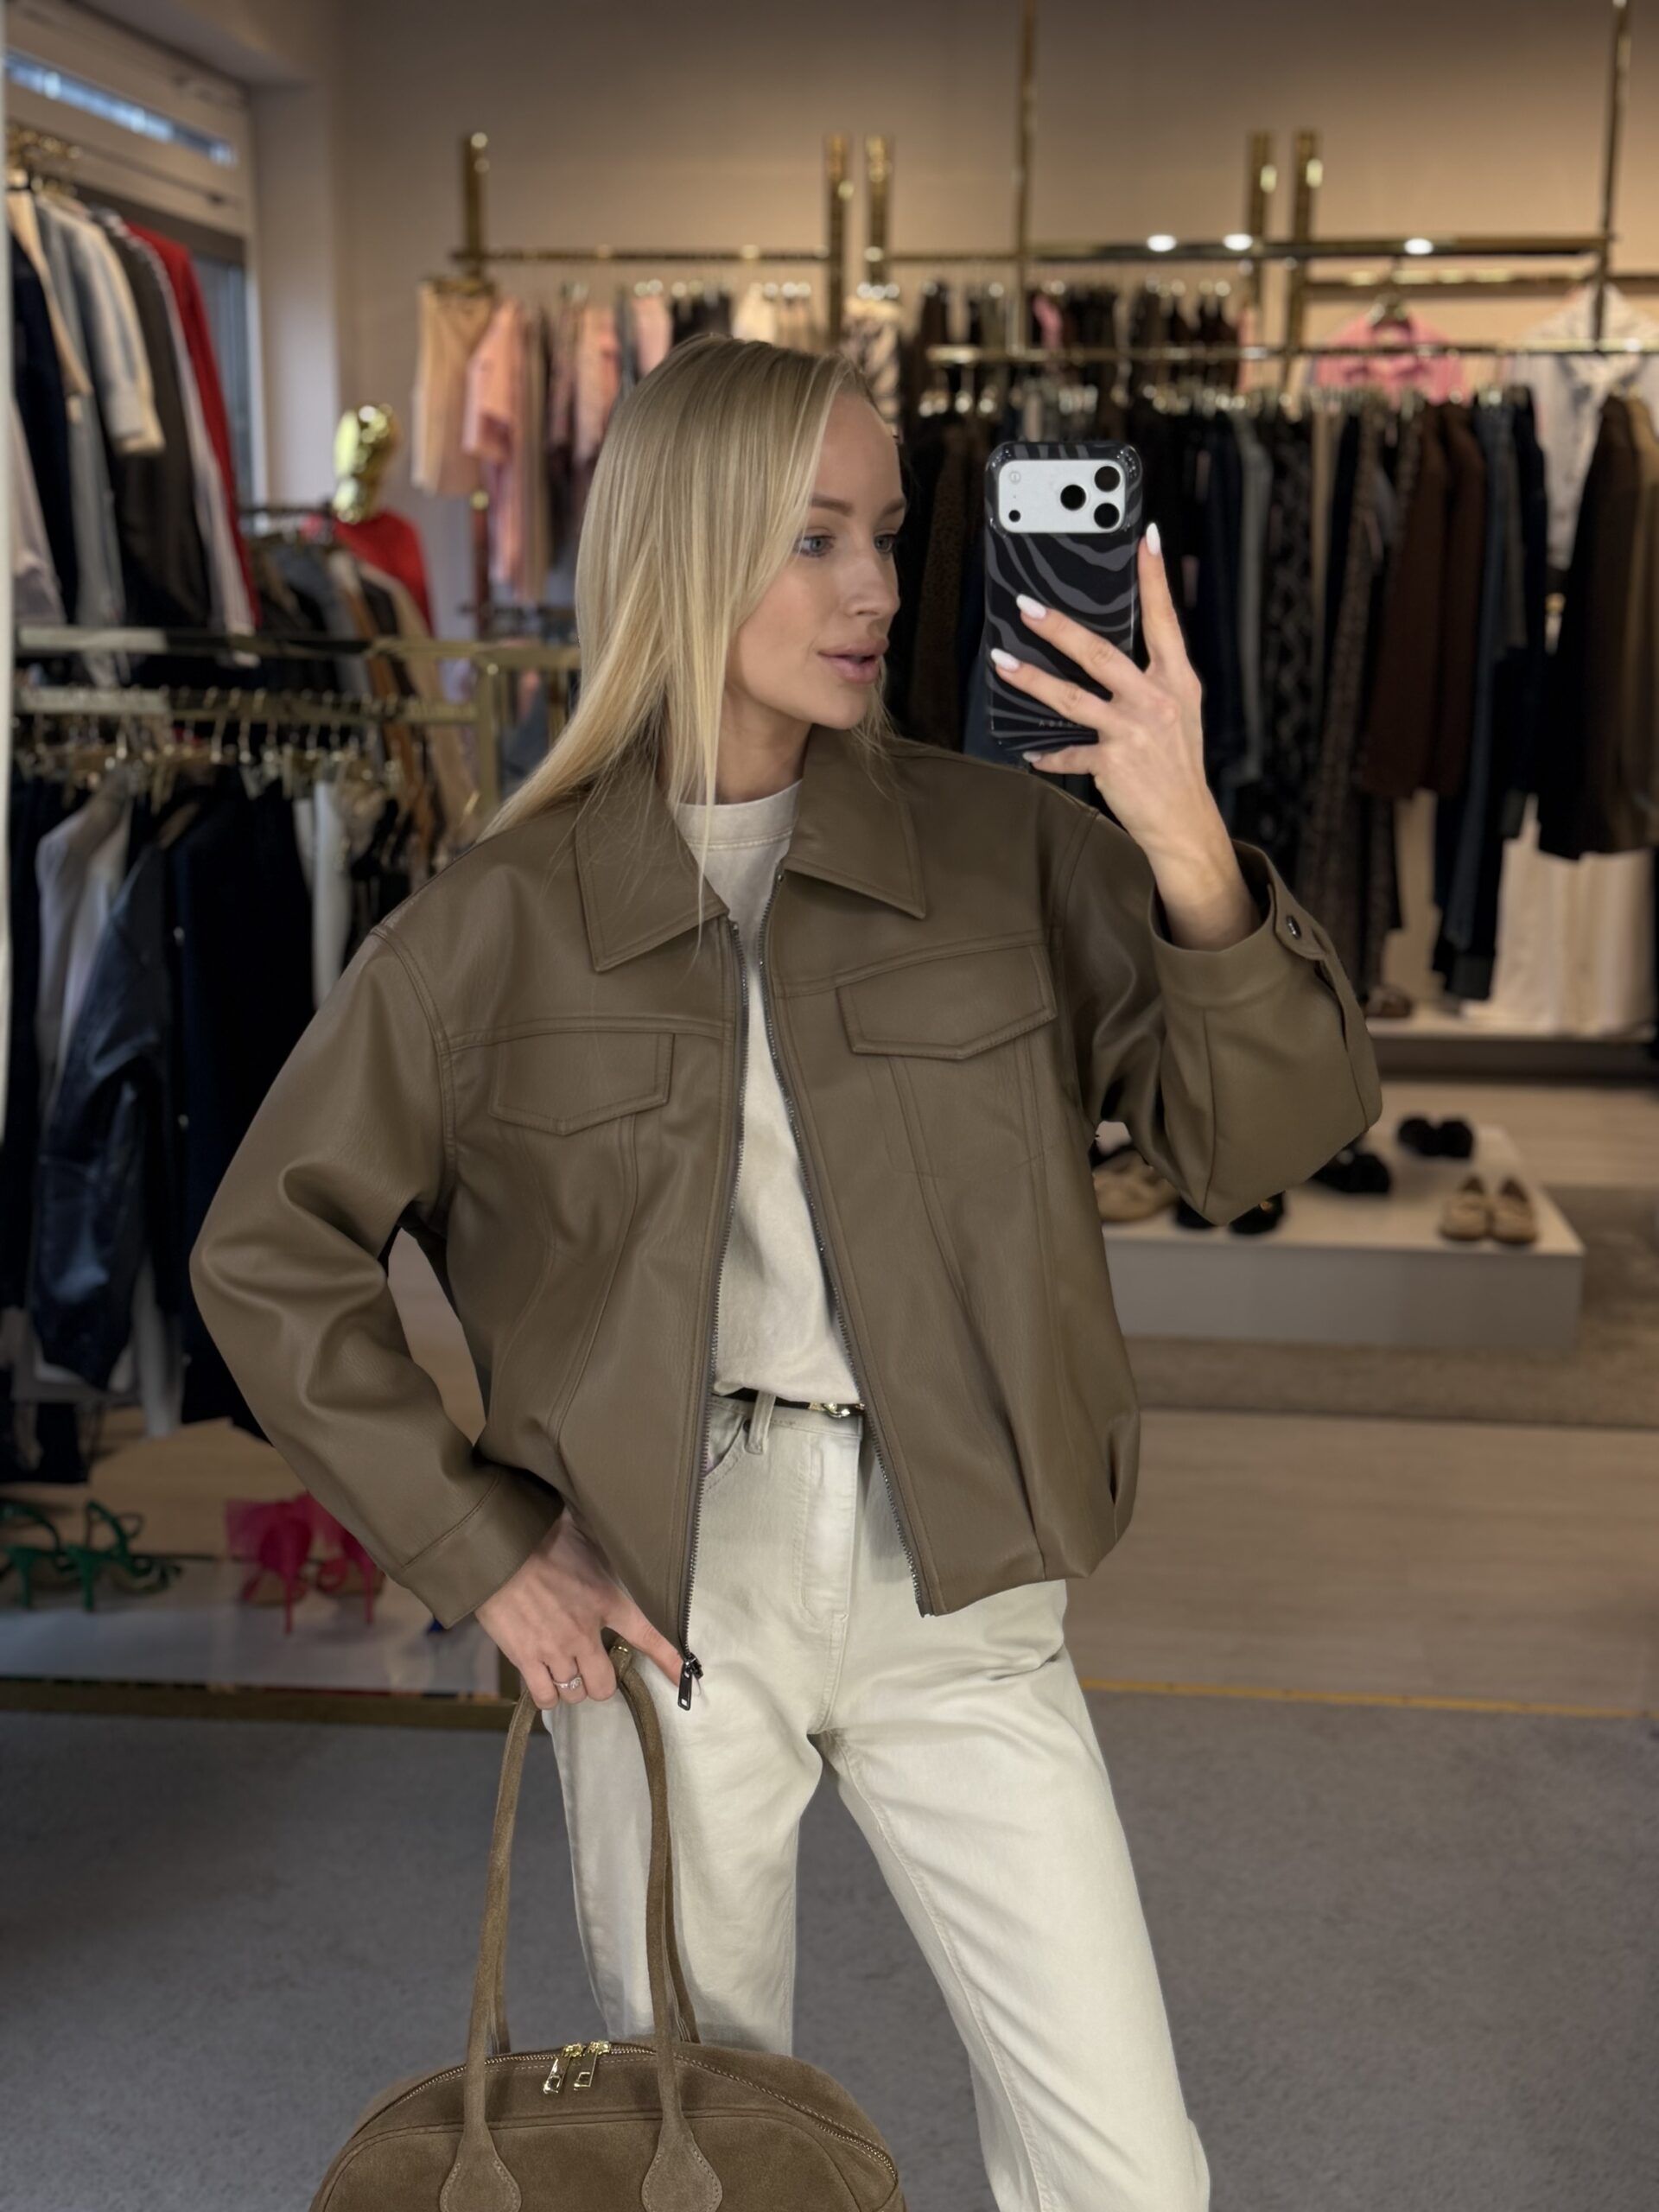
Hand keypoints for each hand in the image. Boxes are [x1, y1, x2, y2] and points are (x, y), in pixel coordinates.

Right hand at [473, 1512, 683, 1706]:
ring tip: (566, 1671)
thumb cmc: (543, 1536)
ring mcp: (554, 1649)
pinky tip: (545, 1681)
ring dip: (573, 1687)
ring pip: (576, 1694)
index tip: (683, 1677)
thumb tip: (622, 1539)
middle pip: (605, 1685)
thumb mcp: (588, 1539)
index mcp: (606, 1600)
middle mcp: (585, 1632)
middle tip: (594, 1669)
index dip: (668, 1660)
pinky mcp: (525, 1658)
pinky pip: (544, 1697)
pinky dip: (547, 1694)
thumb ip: (607, 1554)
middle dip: (602, 1683)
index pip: (647, 1636)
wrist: (497, 1549)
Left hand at [988, 525, 1223, 867]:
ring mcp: (1133, 731)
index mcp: (1176, 680)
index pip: (1164, 620)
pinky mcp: (1113, 763)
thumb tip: (1121, 647)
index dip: (1155, 579)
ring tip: (1002, 662)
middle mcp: (1155, 699)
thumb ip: (1156, 676)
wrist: (1185, 819)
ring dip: (1032, 679)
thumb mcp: (1182, 709)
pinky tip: (1029, 749)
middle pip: (1100, 654)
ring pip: (1072, 698)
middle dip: (1059, 628)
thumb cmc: (1178, 761)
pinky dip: (1047, 753)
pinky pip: (1069, 753)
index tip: (1146, 540)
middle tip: (1028, 606)